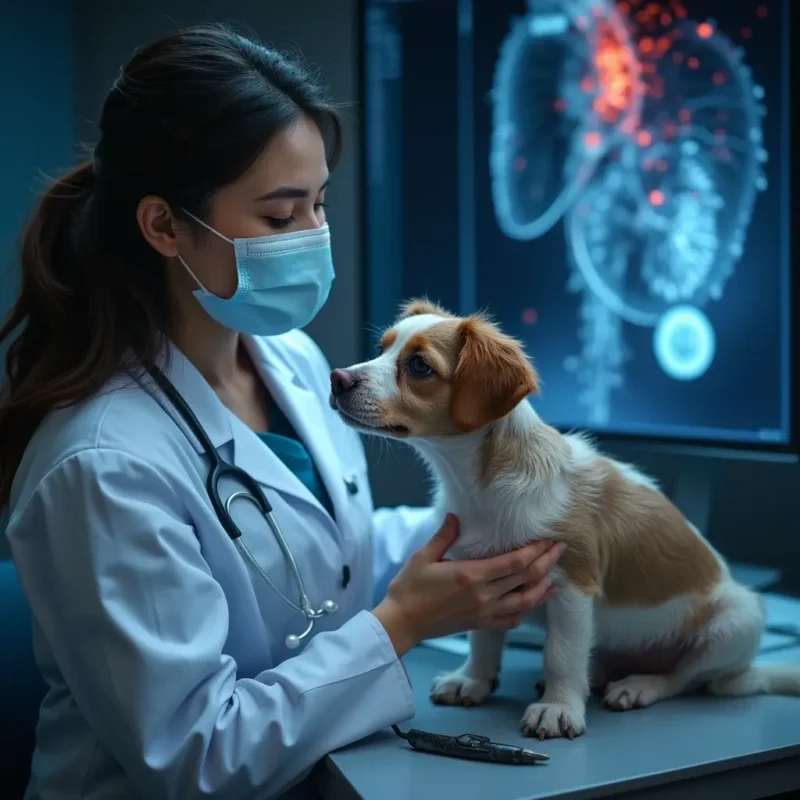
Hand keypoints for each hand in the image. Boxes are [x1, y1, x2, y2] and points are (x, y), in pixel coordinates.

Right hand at [373, 514, 564, 655]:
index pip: (514, 562)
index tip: (548, 539)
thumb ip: (444, 536)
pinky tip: (533, 601)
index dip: (535, 551)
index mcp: (471, 576)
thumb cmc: (408, 589)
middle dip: (546, 562)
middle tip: (561, 549)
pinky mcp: (480, 624)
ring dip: (543, 587)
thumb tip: (454, 516)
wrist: (401, 624)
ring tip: (556, 577)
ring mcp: (484, 612)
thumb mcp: (423, 557)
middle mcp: (484, 595)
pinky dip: (526, 609)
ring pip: (525, 601)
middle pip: (526, 578)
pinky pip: (512, 619)